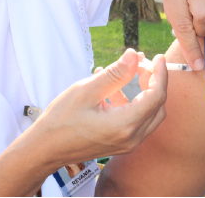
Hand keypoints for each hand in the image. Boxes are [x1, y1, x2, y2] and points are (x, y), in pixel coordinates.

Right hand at [30, 50, 167, 170]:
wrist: (45, 149)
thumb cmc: (61, 120)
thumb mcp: (86, 90)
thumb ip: (114, 74)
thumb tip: (134, 55)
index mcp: (124, 125)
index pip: (156, 96)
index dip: (160, 74)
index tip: (158, 57)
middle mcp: (131, 138)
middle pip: (157, 106)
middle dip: (153, 82)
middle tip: (142, 63)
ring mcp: (127, 144)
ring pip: (149, 114)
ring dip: (144, 91)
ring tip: (129, 70)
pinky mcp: (120, 143)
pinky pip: (137, 121)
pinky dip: (132, 102)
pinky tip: (113, 89)